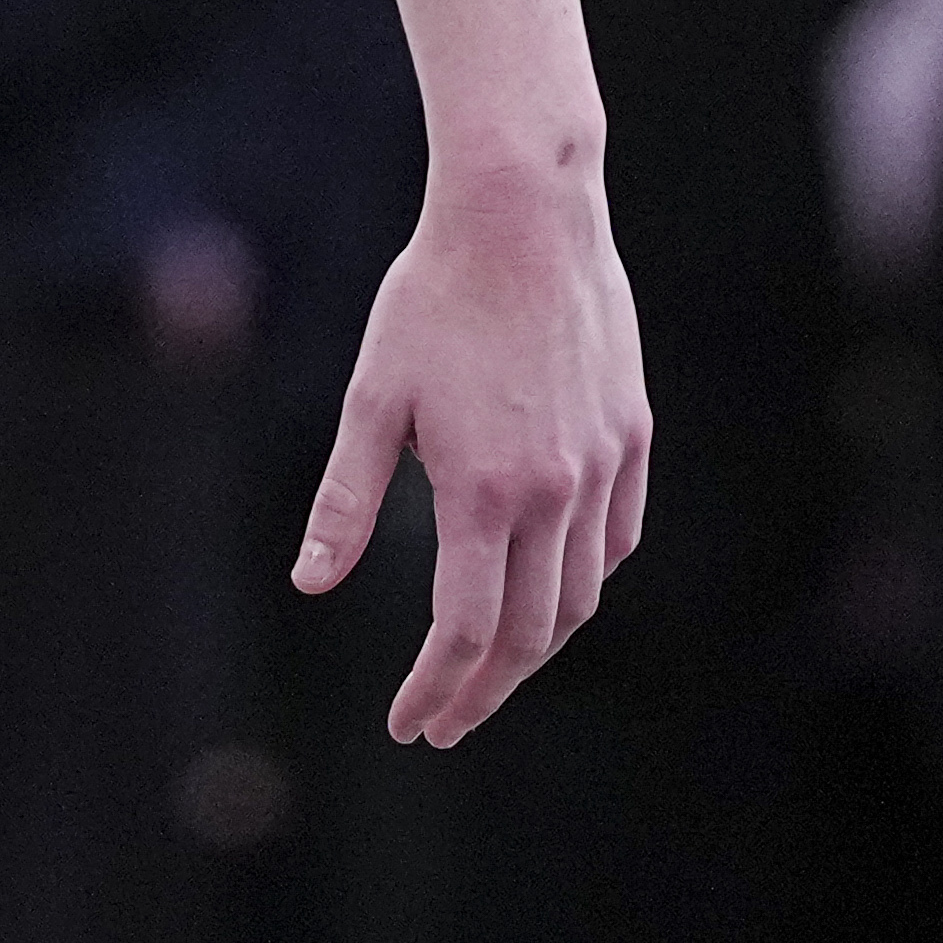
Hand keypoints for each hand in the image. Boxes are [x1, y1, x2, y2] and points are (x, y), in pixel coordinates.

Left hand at [291, 149, 652, 745]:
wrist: (524, 217)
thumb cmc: (432, 299)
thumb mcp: (372, 397)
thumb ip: (345, 498)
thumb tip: (310, 583)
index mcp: (483, 490)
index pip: (465, 629)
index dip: (437, 689)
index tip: (409, 725)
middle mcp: (556, 492)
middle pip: (530, 632)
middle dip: (484, 689)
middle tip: (444, 721)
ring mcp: (605, 467)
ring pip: (582, 594)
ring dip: (537, 647)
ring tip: (490, 669)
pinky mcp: (632, 437)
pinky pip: (616, 540)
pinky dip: (585, 582)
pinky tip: (552, 590)